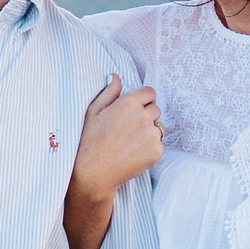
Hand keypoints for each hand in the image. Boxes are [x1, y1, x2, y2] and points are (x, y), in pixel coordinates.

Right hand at [71, 75, 163, 208]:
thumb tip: (115, 76)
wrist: (94, 172)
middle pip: (156, 109)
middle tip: (130, 129)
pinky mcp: (157, 151)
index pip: (150, 92)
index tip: (135, 109)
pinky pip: (160, 144)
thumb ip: (108, 92)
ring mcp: (152, 134)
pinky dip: (151, 148)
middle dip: (147, 116)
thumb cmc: (90, 140)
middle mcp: (143, 116)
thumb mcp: (93, 112)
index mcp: (129, 103)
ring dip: (150, 131)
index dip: (143, 100)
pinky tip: (134, 153)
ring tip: (131, 142)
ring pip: (159, 127)